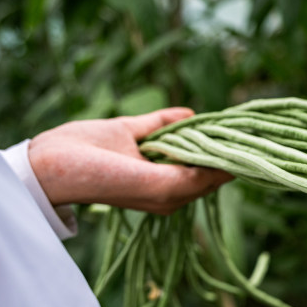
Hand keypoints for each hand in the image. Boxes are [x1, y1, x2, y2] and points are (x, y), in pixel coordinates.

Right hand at [28, 108, 231, 213]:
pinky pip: (163, 121)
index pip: (211, 177)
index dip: (230, 162)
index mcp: (171, 193)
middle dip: (221, 144)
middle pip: (203, 157)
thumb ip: (188, 178)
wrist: (53, 164)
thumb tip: (222, 168)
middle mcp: (164, 175)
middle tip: (244, 128)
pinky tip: (192, 113)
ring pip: (187, 138)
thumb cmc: (104, 181)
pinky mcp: (133, 131)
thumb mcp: (155, 186)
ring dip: (203, 130)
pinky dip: (178, 117)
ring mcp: (149, 153)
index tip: (252, 147)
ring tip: (226, 119)